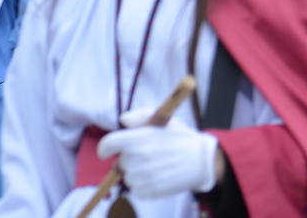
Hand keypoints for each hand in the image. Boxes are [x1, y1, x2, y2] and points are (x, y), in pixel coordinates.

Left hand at [98, 109, 219, 197]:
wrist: (200, 161)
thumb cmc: (181, 139)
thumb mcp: (164, 121)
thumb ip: (140, 116)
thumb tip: (123, 120)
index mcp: (137, 139)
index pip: (107, 144)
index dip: (105, 148)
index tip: (108, 151)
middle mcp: (135, 159)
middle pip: (120, 162)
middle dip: (130, 158)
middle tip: (149, 154)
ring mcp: (140, 177)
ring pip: (127, 176)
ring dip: (137, 172)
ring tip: (157, 165)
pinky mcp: (146, 191)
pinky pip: (136, 188)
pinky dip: (144, 184)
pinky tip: (160, 176)